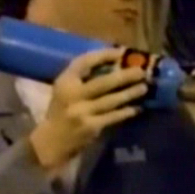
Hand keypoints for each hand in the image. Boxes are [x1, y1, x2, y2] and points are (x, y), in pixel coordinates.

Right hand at [29, 48, 147, 170]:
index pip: (84, 62)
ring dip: (130, 93)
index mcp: (64, 82)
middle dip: (124, 76)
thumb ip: (82, 78)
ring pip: (111, 100)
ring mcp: (82, 112)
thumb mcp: (64, 90)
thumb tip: (113, 64)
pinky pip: (113, 117)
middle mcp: (72, 95)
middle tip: (141, 71)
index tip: (121, 52)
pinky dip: (126, 112)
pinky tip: (137, 108)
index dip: (103, 55)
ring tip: (144, 88)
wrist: (51, 141)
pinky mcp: (91, 127)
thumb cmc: (60, 111)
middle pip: (103, 82)